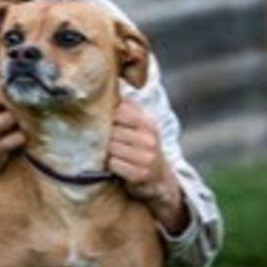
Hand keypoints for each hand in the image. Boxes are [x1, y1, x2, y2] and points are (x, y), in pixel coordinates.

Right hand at [0, 75, 25, 212]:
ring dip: (23, 116)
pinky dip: (24, 135)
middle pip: (0, 96)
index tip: (25, 71)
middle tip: (36, 91)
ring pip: (10, 117)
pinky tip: (27, 134)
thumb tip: (0, 67)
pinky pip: (16, 138)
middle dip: (18, 93)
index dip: (8, 75)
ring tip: (34, 114)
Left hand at [107, 98, 187, 234]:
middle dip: (106, 137)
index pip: (120, 111)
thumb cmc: (144, 147)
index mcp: (148, 123)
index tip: (108, 123)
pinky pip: (114, 164)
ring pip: (111, 148)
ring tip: (112, 153)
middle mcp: (149, 139)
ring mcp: (146, 157)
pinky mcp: (140, 174)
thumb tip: (114, 87)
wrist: (160, 179)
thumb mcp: (142, 126)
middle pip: (113, 131)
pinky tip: (116, 165)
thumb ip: (129, 108)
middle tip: (107, 142)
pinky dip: (111, 165)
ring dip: (108, 152)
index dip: (110, 118)